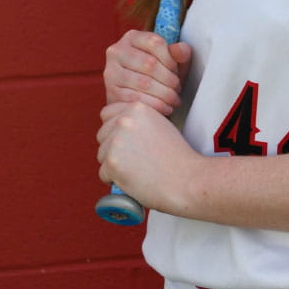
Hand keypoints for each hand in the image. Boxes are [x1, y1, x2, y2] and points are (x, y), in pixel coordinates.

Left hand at [97, 100, 198, 215]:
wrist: (187, 179)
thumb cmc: (177, 157)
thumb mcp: (161, 125)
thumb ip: (140, 122)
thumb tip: (120, 129)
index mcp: (137, 109)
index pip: (108, 113)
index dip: (115, 129)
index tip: (126, 141)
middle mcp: (124, 121)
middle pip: (102, 135)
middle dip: (113, 147)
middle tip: (134, 159)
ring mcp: (116, 141)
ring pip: (101, 154)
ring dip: (114, 164)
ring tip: (137, 169)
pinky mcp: (112, 163)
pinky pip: (103, 173)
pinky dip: (115, 180)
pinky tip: (133, 179)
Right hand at [103, 29, 191, 114]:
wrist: (137, 99)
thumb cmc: (157, 76)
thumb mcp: (170, 62)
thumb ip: (178, 53)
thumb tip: (181, 49)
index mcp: (132, 37)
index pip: (155, 42)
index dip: (171, 59)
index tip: (177, 71)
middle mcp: (117, 51)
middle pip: (150, 63)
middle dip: (169, 79)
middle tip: (178, 88)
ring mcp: (111, 72)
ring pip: (144, 82)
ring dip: (165, 93)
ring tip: (174, 99)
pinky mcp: (111, 92)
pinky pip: (136, 99)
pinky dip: (156, 105)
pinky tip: (165, 107)